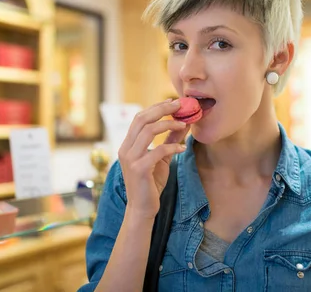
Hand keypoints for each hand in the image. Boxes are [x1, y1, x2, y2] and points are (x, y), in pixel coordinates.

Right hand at [118, 99, 189, 219]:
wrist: (142, 209)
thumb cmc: (151, 183)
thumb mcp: (161, 158)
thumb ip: (170, 140)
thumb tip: (184, 122)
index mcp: (128, 144)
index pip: (139, 118)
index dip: (156, 107)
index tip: (173, 102)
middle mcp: (125, 149)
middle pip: (142, 119)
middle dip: (162, 109)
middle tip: (180, 105)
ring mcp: (130, 159)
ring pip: (148, 131)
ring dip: (168, 124)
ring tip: (184, 124)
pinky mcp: (139, 169)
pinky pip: (157, 151)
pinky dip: (172, 146)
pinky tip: (182, 148)